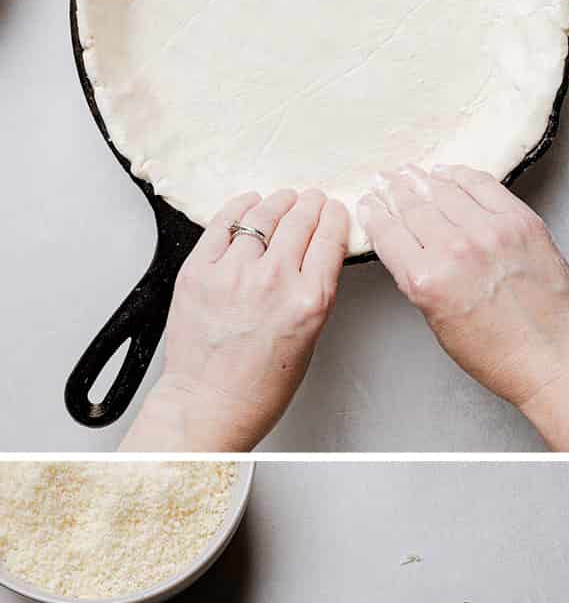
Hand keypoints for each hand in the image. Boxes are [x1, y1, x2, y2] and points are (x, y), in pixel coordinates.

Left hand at [122, 188, 348, 451]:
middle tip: (312, 199)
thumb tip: (315, 255)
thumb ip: (314, 292)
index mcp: (309, 300)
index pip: (329, 238)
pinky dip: (239, 207)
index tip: (334, 211)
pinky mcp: (198, 269)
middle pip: (299, 220)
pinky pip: (222, 223)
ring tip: (283, 199)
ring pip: (262, 216)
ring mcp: (232, 272)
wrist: (210, 403)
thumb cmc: (259, 386)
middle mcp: (273, 280)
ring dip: (278, 202)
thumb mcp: (309, 337)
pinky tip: (248, 204)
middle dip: (310, 205)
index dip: (335, 217)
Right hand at [358, 165, 568, 450]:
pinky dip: (462, 175)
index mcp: (426, 280)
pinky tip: (451, 172)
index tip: (369, 203)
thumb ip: (420, 280)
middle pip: (412, 206)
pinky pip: (483, 186)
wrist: (551, 357)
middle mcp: (455, 250)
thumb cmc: (499, 354)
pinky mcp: (520, 222)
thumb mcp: (438, 322)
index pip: (388, 233)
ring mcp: (490, 232)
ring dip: (422, 178)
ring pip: (444, 190)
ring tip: (412, 172)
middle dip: (394, 189)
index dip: (374, 213)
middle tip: (386, 179)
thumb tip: (410, 247)